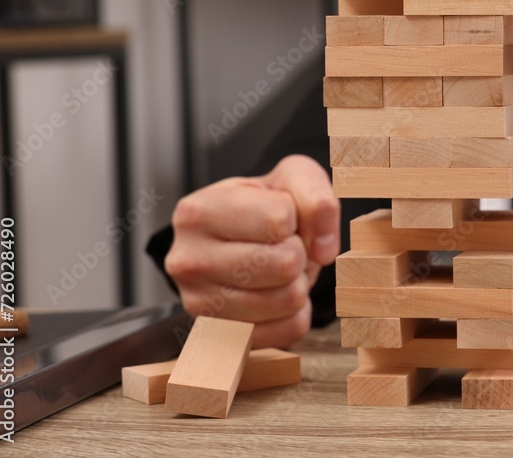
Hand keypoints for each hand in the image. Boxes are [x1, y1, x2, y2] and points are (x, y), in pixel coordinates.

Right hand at [165, 155, 339, 347]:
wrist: (235, 239)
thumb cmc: (263, 205)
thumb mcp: (291, 177)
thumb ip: (316, 196)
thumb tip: (324, 249)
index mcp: (198, 213)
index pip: (278, 220)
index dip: (295, 218)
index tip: (280, 217)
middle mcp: (188, 261)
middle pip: (285, 264)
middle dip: (299, 252)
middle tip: (284, 245)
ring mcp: (201, 305)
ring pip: (289, 300)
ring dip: (299, 282)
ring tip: (278, 266)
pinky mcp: (225, 336)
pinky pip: (290, 330)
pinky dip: (296, 311)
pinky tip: (277, 291)